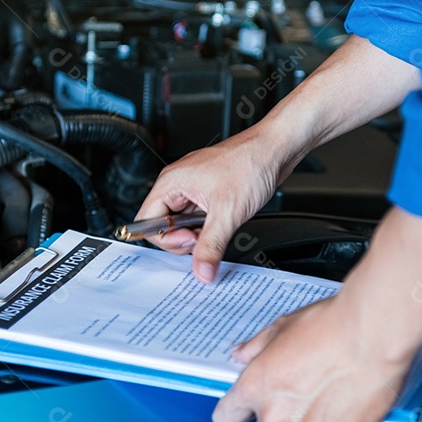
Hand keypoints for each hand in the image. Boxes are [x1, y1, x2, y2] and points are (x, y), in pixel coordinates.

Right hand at [135, 128, 289, 283]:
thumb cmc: (250, 163)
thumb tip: (201, 272)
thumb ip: (211, 246)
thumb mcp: (228, 213)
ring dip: (197, 234)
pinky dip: (207, 227)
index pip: (147, 222)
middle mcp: (178, 184)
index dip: (166, 239)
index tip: (190, 241)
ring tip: (218, 227)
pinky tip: (222, 224)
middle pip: (163, 226)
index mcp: (171, 182)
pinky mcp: (207, 193)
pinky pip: (197, 218)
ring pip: (182, 224)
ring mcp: (193, 189)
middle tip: (205, 237)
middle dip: (183, 239)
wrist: (275, 149)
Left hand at [212, 294, 411, 421]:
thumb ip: (256, 347)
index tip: (245, 407)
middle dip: (281, 413)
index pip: (226, 418)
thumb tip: (242, 354)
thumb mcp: (282, 327)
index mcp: (255, 389)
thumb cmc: (330, 326)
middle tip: (304, 388)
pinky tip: (351, 400)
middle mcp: (276, 418)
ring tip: (332, 392)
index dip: (236, 411)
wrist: (373, 335)